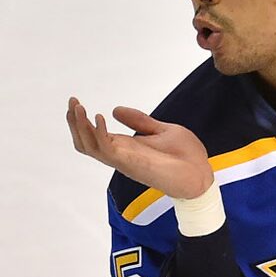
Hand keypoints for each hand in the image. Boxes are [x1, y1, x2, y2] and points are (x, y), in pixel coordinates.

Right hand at [67, 97, 213, 198]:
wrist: (202, 174)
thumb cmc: (187, 156)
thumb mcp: (162, 130)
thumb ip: (140, 121)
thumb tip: (115, 109)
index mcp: (127, 147)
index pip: (94, 135)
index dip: (82, 120)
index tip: (75, 102)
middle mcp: (122, 155)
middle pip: (85, 142)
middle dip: (75, 122)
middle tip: (72, 102)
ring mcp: (125, 160)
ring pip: (90, 147)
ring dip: (81, 126)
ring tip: (78, 107)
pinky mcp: (133, 164)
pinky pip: (107, 150)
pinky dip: (99, 134)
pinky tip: (100, 117)